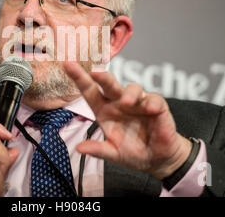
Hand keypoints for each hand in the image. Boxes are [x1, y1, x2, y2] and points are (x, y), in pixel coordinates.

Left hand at [64, 61, 191, 179]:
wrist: (157, 159)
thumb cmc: (132, 152)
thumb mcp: (113, 153)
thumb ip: (98, 149)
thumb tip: (79, 148)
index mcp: (104, 110)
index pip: (89, 91)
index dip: (78, 78)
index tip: (67, 64)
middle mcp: (118, 102)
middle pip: (109, 84)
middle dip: (102, 77)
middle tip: (95, 72)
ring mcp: (138, 102)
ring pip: (133, 88)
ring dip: (130, 93)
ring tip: (126, 102)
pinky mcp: (156, 106)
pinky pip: (154, 99)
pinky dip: (152, 102)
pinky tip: (150, 109)